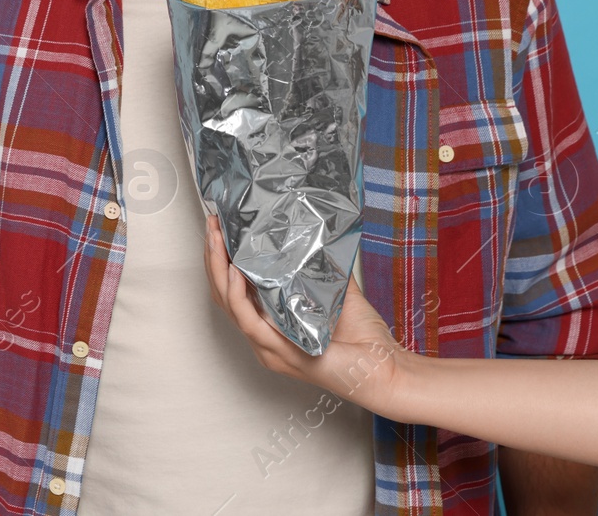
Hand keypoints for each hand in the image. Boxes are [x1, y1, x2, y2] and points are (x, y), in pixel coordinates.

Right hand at [202, 210, 405, 413]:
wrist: (386, 371)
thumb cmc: (366, 343)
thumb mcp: (338, 293)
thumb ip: (323, 269)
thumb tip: (314, 235)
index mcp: (272, 328)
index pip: (233, 293)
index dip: (221, 261)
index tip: (220, 228)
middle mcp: (264, 339)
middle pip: (222, 296)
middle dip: (212, 257)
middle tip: (211, 225)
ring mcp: (268, 348)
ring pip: (228, 304)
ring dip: (217, 267)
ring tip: (216, 239)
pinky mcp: (279, 352)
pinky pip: (247, 319)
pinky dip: (237, 293)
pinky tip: (235, 271)